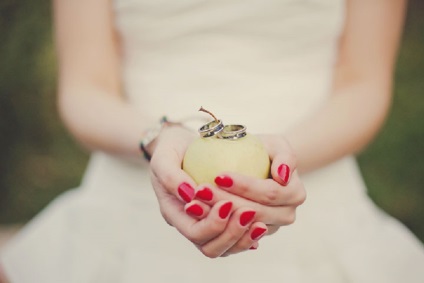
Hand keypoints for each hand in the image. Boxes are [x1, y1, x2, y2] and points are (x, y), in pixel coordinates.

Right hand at [149, 126, 265, 256]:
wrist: (183, 146)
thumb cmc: (172, 149)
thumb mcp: (164, 156)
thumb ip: (170, 175)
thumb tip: (190, 193)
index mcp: (173, 213)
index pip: (194, 233)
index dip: (212, 224)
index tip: (227, 203)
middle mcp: (189, 225)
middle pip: (210, 248)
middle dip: (230, 234)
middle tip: (248, 212)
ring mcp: (205, 226)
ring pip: (225, 249)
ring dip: (242, 237)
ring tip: (259, 222)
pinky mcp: (221, 221)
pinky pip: (236, 238)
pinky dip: (248, 235)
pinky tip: (261, 224)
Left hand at [193, 134, 305, 233]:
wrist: (257, 165)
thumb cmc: (265, 150)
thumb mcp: (276, 144)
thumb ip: (285, 156)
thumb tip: (282, 176)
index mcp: (295, 193)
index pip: (269, 193)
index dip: (245, 187)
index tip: (219, 176)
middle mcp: (286, 215)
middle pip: (254, 213)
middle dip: (226, 202)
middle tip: (200, 190)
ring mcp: (269, 228)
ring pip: (241, 228)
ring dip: (216, 216)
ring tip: (195, 201)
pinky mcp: (251, 236)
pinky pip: (232, 236)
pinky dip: (214, 225)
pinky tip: (196, 212)